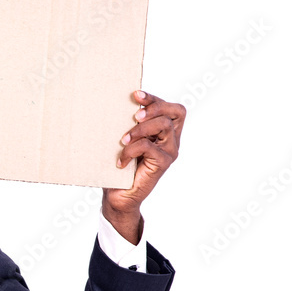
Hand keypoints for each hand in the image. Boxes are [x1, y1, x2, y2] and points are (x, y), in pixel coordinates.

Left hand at [103, 90, 186, 242]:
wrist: (118, 195)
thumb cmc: (119, 166)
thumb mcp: (125, 141)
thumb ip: (129, 125)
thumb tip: (116, 104)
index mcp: (165, 132)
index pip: (172, 108)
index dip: (156, 99)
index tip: (135, 94)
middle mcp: (172, 140)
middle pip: (175, 112)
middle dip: (154, 107)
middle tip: (134, 115)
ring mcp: (169, 152)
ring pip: (164, 126)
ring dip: (140, 128)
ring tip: (123, 139)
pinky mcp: (162, 163)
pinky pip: (148, 146)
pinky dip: (131, 150)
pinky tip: (120, 161)